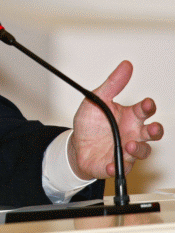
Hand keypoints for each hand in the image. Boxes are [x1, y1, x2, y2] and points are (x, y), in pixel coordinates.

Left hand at [69, 60, 163, 179]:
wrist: (76, 145)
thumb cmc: (91, 122)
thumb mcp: (97, 99)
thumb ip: (113, 84)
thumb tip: (125, 65)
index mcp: (130, 116)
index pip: (144, 110)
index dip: (148, 106)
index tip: (146, 103)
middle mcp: (132, 133)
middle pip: (152, 133)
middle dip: (155, 131)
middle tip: (151, 128)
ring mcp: (126, 150)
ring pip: (142, 151)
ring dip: (138, 149)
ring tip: (128, 144)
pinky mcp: (116, 163)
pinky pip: (120, 167)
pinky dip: (116, 166)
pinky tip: (110, 164)